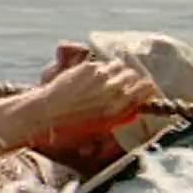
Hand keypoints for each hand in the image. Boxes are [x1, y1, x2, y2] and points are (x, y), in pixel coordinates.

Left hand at [27, 59, 159, 146]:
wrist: (45, 114)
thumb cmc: (71, 128)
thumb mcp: (101, 127)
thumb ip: (120, 116)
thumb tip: (134, 108)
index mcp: (119, 106)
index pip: (146, 88)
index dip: (147, 89)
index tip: (146, 90)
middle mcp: (112, 88)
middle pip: (133, 75)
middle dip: (131, 80)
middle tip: (125, 86)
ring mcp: (99, 75)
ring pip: (118, 66)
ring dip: (116, 72)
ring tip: (108, 80)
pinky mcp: (86, 67)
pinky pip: (101, 64)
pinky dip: (100, 70)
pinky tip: (91, 80)